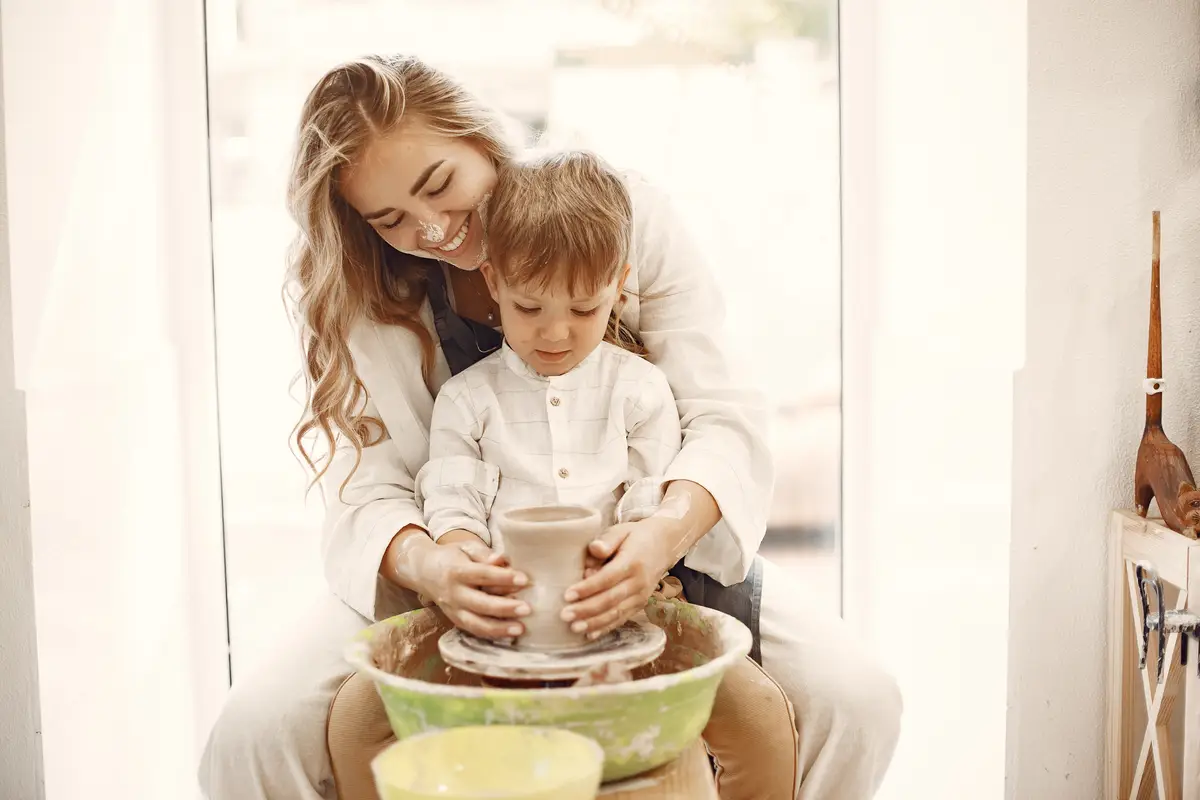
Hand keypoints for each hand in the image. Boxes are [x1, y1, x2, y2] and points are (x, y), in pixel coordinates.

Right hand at [415, 532, 531, 638]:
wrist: (425, 572)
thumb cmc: (453, 557)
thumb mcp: (465, 547)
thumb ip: (484, 553)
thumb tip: (501, 560)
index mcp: (457, 571)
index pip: (482, 575)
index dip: (503, 578)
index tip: (524, 579)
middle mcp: (454, 593)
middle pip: (480, 603)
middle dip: (504, 608)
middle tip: (527, 609)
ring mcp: (453, 610)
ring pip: (476, 624)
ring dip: (499, 628)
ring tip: (521, 629)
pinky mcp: (455, 621)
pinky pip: (474, 631)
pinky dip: (491, 635)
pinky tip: (509, 635)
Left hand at [560, 516, 681, 639]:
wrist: (664, 544)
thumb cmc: (636, 536)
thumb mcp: (622, 530)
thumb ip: (607, 539)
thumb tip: (594, 549)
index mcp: (633, 561)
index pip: (608, 578)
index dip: (587, 588)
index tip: (567, 595)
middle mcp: (639, 582)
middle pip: (610, 599)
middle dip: (586, 610)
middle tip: (565, 615)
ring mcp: (641, 596)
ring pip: (616, 613)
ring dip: (594, 623)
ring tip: (574, 628)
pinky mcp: (640, 604)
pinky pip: (622, 618)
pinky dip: (606, 628)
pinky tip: (590, 634)